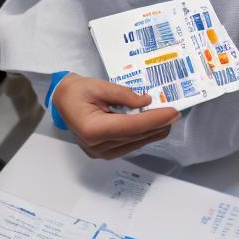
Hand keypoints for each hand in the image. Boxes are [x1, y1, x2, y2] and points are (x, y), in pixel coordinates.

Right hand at [52, 73, 179, 159]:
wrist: (63, 101)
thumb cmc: (77, 92)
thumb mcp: (98, 86)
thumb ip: (123, 94)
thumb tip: (146, 101)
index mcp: (92, 129)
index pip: (131, 126)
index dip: (155, 120)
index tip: (172, 112)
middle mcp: (97, 146)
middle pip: (136, 135)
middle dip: (159, 124)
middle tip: (176, 113)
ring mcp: (101, 152)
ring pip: (136, 142)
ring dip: (154, 131)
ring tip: (169, 118)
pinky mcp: (106, 153)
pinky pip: (130, 144)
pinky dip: (144, 135)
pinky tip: (156, 127)